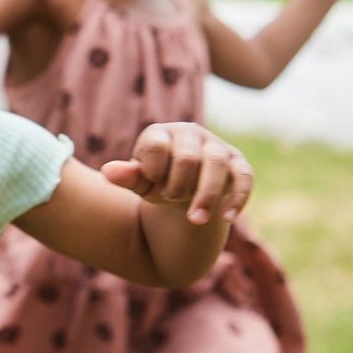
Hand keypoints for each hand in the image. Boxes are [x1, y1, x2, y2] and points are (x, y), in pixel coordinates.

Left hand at [102, 123, 253, 224]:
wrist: (184, 191)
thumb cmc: (156, 183)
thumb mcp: (140, 183)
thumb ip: (127, 177)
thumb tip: (108, 172)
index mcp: (161, 132)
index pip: (158, 145)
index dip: (154, 170)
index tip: (152, 184)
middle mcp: (190, 133)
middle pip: (188, 157)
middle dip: (178, 186)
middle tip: (170, 200)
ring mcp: (216, 146)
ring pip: (216, 163)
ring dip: (205, 194)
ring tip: (195, 219)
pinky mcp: (237, 163)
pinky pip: (244, 176)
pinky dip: (238, 196)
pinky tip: (227, 217)